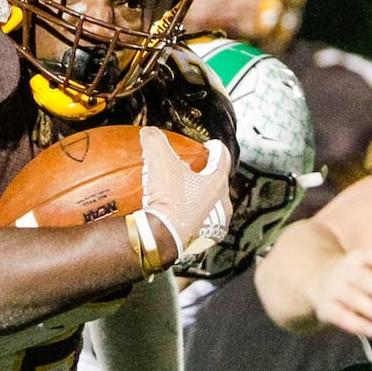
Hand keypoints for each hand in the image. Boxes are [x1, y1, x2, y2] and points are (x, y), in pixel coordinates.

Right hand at [139, 128, 233, 267]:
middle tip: (193, 170)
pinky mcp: (205, 239)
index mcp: (217, 182)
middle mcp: (222, 203)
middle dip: (207, 174)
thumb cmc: (167, 200)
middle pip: (218, 182)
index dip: (215, 148)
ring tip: (185, 193)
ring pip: (212, 204)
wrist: (162, 238)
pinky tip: (179, 214)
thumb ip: (154, 141)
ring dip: (200, 197)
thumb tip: (148, 132)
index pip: (223, 157)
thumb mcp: (159, 162)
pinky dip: (193, 216)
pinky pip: (202, 222)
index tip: (209, 146)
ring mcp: (215, 223)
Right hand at [307, 246, 371, 337]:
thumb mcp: (370, 269)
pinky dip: (358, 325)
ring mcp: (333, 289)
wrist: (319, 278)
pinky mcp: (325, 308)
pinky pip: (341, 316)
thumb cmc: (359, 278)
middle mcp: (345, 270)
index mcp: (360, 257)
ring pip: (353, 299)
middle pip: (363, 279)